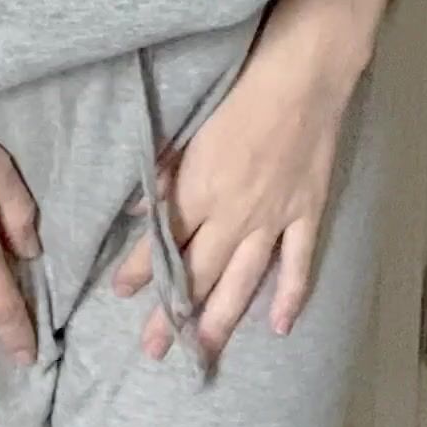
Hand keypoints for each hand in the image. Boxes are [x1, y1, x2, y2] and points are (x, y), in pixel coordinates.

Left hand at [112, 0, 368, 359]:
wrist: (304, 73)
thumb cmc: (240, 89)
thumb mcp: (190, 127)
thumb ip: (163, 172)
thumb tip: (136, 209)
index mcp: (199, 189)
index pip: (163, 240)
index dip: (140, 270)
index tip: (120, 293)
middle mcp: (234, 213)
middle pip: (199, 273)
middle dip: (173, 313)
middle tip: (153, 350)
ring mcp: (274, 217)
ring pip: (244, 280)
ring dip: (221, 319)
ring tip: (203, 354)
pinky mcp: (307, 211)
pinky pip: (299, 263)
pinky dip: (290, 296)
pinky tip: (280, 327)